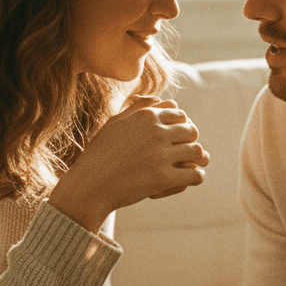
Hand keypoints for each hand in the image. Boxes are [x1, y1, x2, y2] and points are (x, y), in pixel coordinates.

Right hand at [49, 98, 209, 231]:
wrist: (88, 186)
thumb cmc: (99, 155)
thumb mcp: (114, 124)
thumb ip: (137, 108)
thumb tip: (159, 98)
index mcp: (146, 117)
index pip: (180, 115)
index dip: (181, 126)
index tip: (177, 137)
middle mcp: (156, 132)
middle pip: (191, 131)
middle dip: (189, 141)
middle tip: (185, 153)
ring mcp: (160, 155)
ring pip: (197, 151)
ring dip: (196, 159)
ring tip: (190, 165)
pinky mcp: (163, 178)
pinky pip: (195, 175)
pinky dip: (196, 176)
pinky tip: (189, 178)